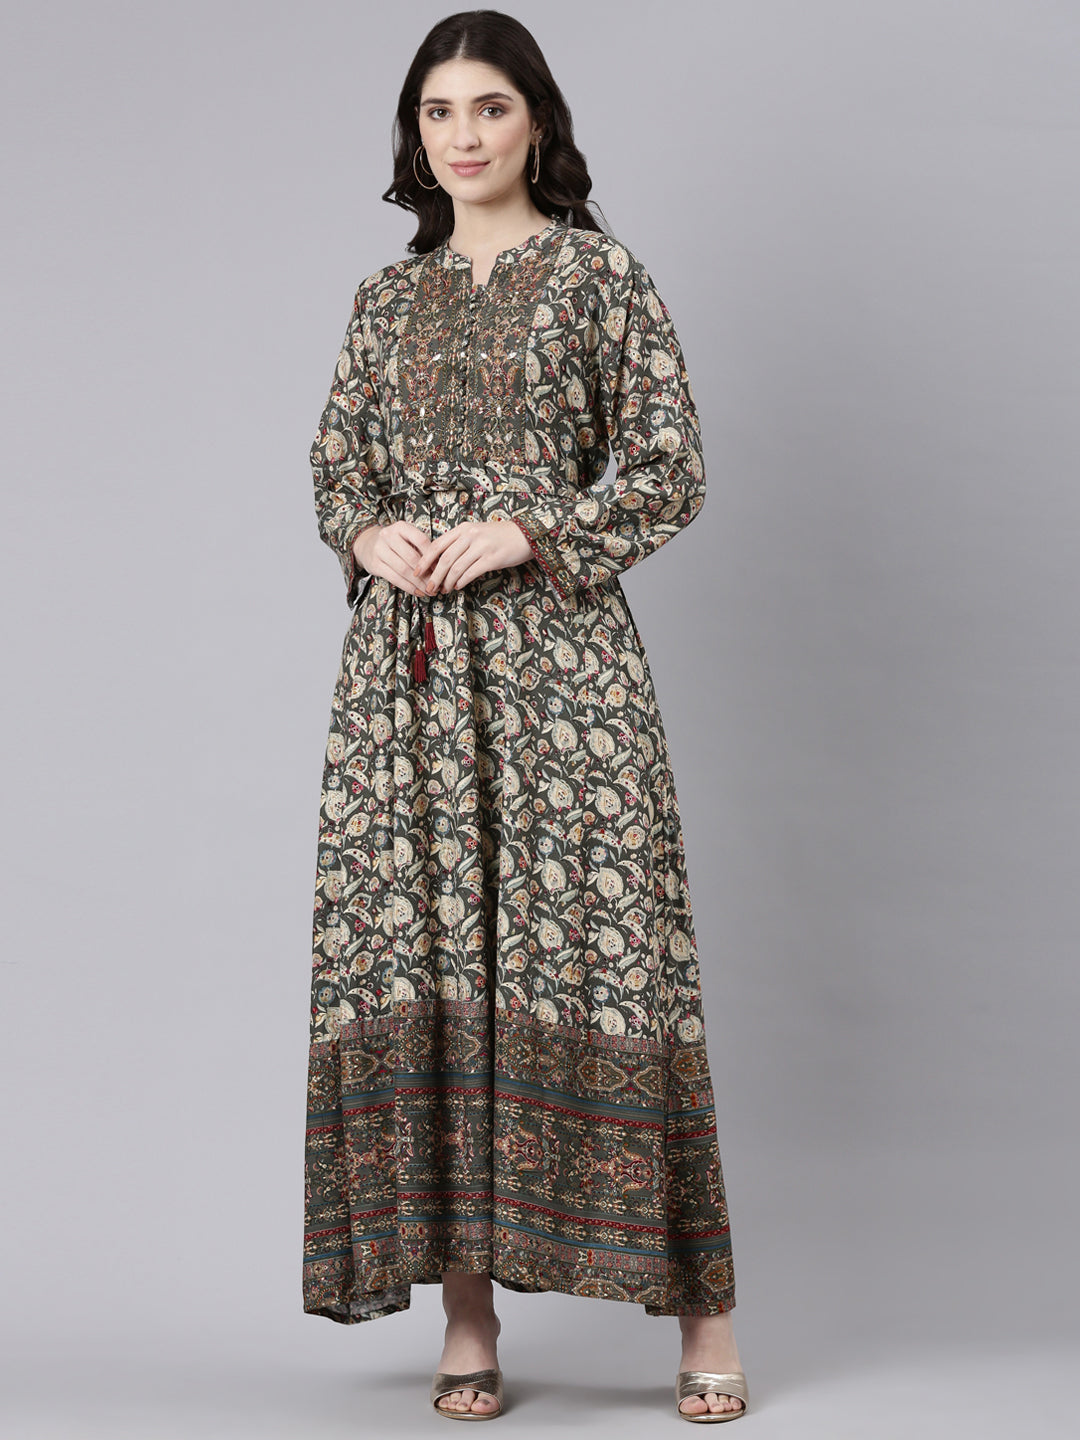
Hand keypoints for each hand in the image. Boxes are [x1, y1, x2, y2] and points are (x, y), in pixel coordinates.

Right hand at [351, 520, 435, 595]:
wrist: (368, 544)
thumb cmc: (395, 542)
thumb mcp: (407, 537)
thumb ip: (421, 547)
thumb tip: (440, 566)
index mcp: (401, 527)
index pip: (421, 540)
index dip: (432, 556)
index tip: (440, 568)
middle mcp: (388, 536)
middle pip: (412, 557)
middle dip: (427, 574)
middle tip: (437, 585)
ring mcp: (379, 550)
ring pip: (403, 570)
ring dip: (419, 583)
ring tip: (429, 591)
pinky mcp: (374, 564)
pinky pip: (394, 578)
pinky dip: (408, 587)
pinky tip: (417, 592)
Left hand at [412, 519, 532, 593]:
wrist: (524, 535)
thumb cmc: (499, 536)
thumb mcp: (476, 532)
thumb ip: (460, 542)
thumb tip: (441, 562)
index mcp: (463, 528)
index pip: (437, 545)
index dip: (425, 560)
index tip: (416, 572)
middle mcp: (470, 536)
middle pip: (444, 559)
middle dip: (433, 576)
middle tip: (428, 588)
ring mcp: (481, 547)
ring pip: (456, 568)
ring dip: (446, 582)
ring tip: (443, 590)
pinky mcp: (491, 559)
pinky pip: (470, 573)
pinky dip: (461, 582)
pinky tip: (457, 587)